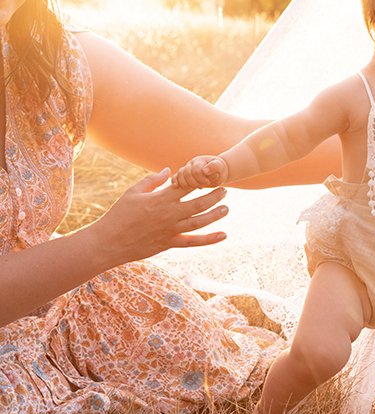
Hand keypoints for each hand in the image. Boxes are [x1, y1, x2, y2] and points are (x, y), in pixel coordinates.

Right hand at [93, 168, 228, 265]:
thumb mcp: (132, 192)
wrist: (109, 242)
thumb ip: (152, 180)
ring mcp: (170, 230)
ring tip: (226, 208)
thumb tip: (168, 169)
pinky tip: (223, 235)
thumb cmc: (119, 214)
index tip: (209, 175)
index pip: (186, 186)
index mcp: (160, 198)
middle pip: (198, 203)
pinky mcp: (170, 243)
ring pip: (199, 221)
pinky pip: (193, 242)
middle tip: (225, 190)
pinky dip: (209, 239)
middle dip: (214, 196)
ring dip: (215, 215)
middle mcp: (169, 214)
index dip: (199, 180)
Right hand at [173, 154, 228, 189]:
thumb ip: (214, 166)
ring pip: (179, 176)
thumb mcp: (220, 167)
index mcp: (199, 161)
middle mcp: (190, 164)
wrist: (216, 171)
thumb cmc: (219, 169)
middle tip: (202, 186)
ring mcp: (185, 170)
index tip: (208, 182)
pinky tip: (176, 187)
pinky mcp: (183, 176)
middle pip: (186, 174)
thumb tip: (204, 170)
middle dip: (194, 182)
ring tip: (195, 187)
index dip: (201, 178)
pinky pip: (175, 178)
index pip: (196, 171)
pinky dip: (175, 182)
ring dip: (186, 184)